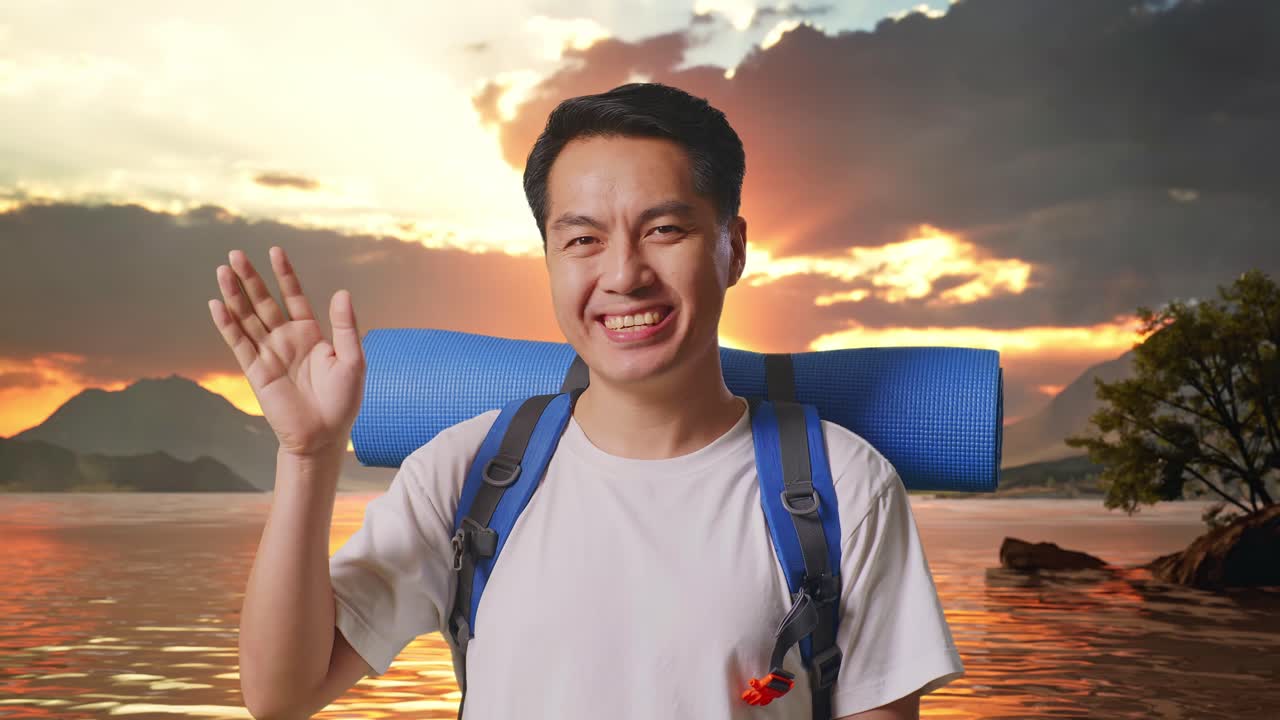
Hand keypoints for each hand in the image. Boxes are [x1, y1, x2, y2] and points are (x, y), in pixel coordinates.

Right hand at [208, 246, 365, 457]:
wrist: (323, 436)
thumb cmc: (343, 401)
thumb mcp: (352, 360)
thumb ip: (346, 327)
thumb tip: (342, 292)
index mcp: (311, 334)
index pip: (293, 297)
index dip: (284, 275)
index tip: (275, 250)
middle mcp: (287, 340)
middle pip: (264, 302)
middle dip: (250, 278)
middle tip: (235, 254)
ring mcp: (269, 354)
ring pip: (247, 318)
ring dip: (234, 295)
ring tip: (223, 271)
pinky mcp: (256, 371)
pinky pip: (239, 343)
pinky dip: (228, 325)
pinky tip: (217, 305)